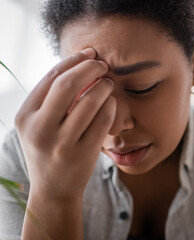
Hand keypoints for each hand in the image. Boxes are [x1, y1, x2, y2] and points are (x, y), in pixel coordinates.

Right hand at [15, 48, 115, 201]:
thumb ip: (52, 99)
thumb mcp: (38, 125)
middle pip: (68, 85)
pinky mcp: (83, 154)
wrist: (53, 189)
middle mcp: (40, 129)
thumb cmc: (48, 150)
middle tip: (103, 65)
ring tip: (109, 83)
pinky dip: (111, 106)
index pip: (51, 78)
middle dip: (89, 68)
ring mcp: (62, 143)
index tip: (89, 53)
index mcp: (25, 117)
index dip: (73, 61)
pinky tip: (112, 102)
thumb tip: (80, 65)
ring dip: (104, 86)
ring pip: (89, 102)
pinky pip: (103, 121)